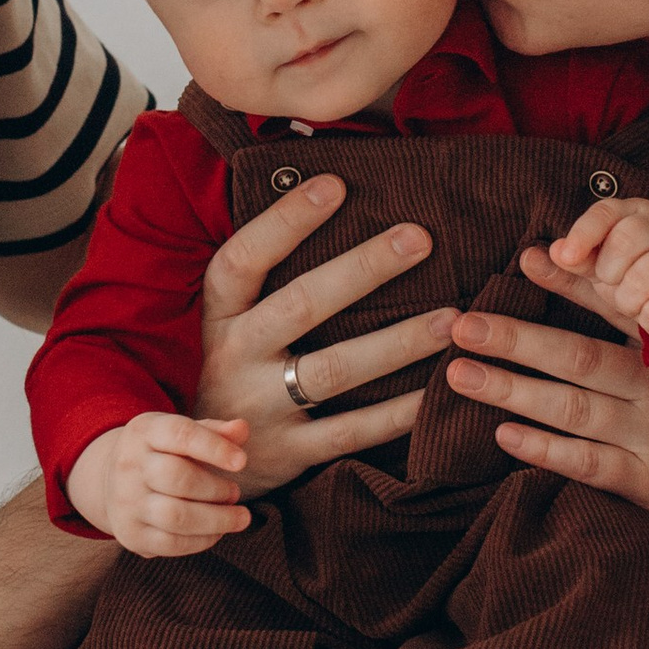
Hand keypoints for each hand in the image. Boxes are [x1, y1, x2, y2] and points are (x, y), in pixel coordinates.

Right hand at [67, 415, 252, 559]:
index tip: (242, 462)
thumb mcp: (181, 433)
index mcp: (144, 432)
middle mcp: (129, 465)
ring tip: (238, 516)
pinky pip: (172, 543)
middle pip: (178, 479)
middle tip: (235, 493)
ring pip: (176, 516)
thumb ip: (214, 431)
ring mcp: (126, 503)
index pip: (180, 435)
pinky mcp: (131, 534)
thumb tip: (241, 429)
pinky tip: (218, 531)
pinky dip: (204, 540)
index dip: (214, 448)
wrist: (110, 481)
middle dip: (216, 489)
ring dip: (217, 519)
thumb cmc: (160, 453)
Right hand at [192, 172, 458, 490]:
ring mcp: (261, 408)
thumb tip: (328, 198)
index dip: (286, 221)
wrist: (197, 464)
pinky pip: (351, 430)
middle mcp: (236, 356)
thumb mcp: (229, 322)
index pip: (245, 258)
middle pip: (301, 305)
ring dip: (397, 342)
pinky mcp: (290, 453)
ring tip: (451, 318)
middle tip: (420, 238)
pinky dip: (397, 412)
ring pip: (335, 369)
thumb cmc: (234, 369)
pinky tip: (437, 389)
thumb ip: (266, 278)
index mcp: (220, 316)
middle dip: (363, 269)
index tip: (336, 185)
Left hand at [441, 245, 648, 539]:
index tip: (525, 258)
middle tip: (460, 324)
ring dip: (512, 390)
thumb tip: (630, 293)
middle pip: (576, 357)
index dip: (569, 283)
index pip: (614, 308)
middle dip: (514, 338)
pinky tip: (505, 436)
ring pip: (572, 409)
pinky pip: (588, 464)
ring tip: (461, 375)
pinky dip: (545, 451)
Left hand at [546, 194, 648, 367]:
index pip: (605, 212)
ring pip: (642, 279)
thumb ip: (569, 264)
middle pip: (625, 241)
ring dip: (630, 301)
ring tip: (638, 300)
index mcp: (632, 213)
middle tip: (617, 284)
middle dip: (611, 274)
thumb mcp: (598, 271)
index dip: (584, 232)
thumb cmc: (636, 280)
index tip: (565, 255)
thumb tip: (527, 257)